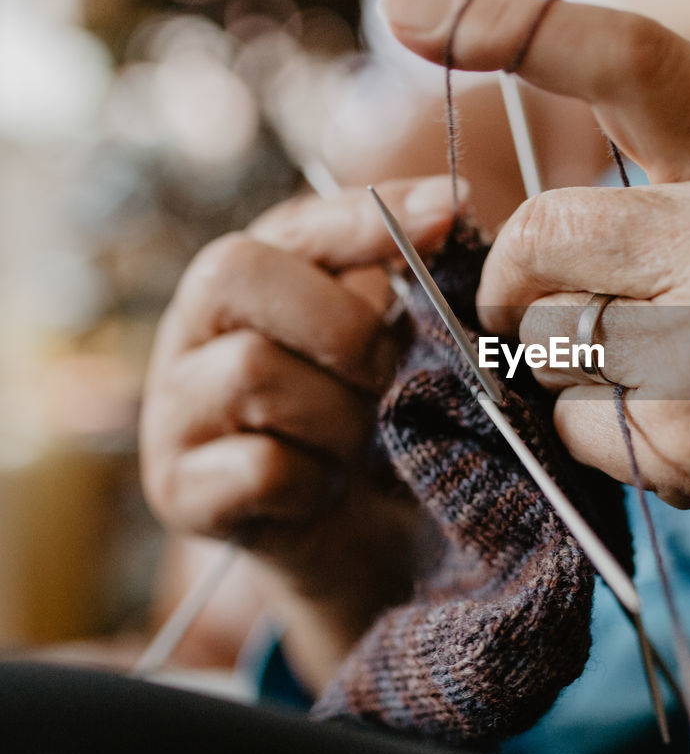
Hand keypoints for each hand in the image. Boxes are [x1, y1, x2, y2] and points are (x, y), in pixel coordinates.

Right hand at [140, 178, 455, 688]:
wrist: (362, 550)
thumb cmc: (381, 427)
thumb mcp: (401, 344)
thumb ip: (410, 278)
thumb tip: (450, 203)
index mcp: (249, 280)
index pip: (294, 222)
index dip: (371, 215)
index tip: (452, 210)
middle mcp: (192, 331)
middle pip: (237, 272)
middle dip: (342, 325)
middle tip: (386, 376)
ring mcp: (174, 411)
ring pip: (252, 369)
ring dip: (339, 413)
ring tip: (358, 443)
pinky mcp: (179, 490)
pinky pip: (259, 464)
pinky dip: (315, 481)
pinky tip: (325, 489)